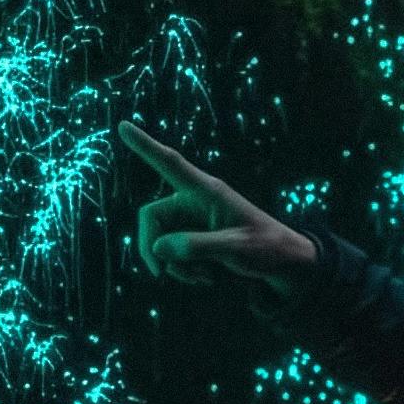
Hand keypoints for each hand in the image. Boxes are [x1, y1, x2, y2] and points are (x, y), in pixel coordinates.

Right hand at [117, 121, 318, 292]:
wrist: (280, 263)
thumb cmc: (264, 247)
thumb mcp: (234, 248)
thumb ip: (197, 246)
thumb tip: (159, 248)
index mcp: (207, 190)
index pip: (170, 163)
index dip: (145, 146)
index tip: (122, 125)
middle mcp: (194, 201)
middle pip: (151, 217)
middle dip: (152, 247)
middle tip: (160, 274)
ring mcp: (192, 220)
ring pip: (159, 240)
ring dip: (174, 264)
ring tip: (202, 277)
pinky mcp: (193, 237)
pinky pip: (171, 253)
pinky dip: (181, 269)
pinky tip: (204, 277)